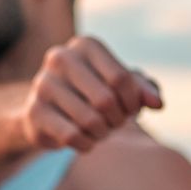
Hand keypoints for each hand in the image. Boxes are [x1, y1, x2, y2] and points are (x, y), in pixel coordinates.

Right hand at [20, 36, 163, 152]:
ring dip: (103, 133)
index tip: (131, 110)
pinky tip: (85, 140)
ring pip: (90, 120)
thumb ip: (145, 89)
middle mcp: (60, 58)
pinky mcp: (33, 111)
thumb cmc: (96, 94)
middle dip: (118, 119)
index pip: (121, 78)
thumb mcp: (123, 86)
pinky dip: (86, 144)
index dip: (133, 102)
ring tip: (101, 131)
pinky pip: (72, 136)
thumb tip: (157, 103)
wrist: (51, 112)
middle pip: (106, 100)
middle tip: (115, 123)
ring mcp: (43, 84)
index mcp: (86, 45)